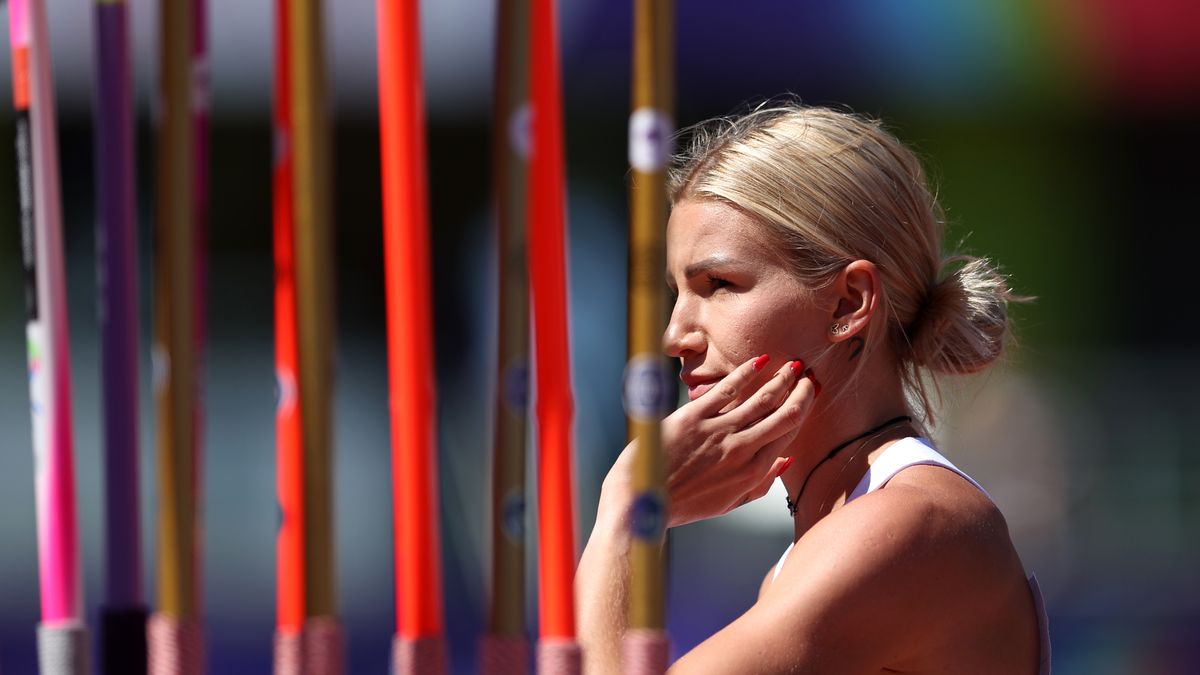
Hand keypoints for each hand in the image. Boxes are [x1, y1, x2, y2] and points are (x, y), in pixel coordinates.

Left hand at [608, 355, 817, 528]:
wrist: (643, 499)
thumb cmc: (684, 503)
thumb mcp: (729, 502)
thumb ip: (761, 484)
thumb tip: (786, 461)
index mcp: (752, 472)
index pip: (788, 432)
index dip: (804, 409)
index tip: (810, 393)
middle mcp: (741, 450)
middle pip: (783, 413)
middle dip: (801, 390)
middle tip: (808, 375)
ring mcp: (718, 432)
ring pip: (761, 399)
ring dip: (780, 379)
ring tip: (792, 365)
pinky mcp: (694, 417)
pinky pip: (727, 390)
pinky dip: (746, 373)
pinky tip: (759, 362)